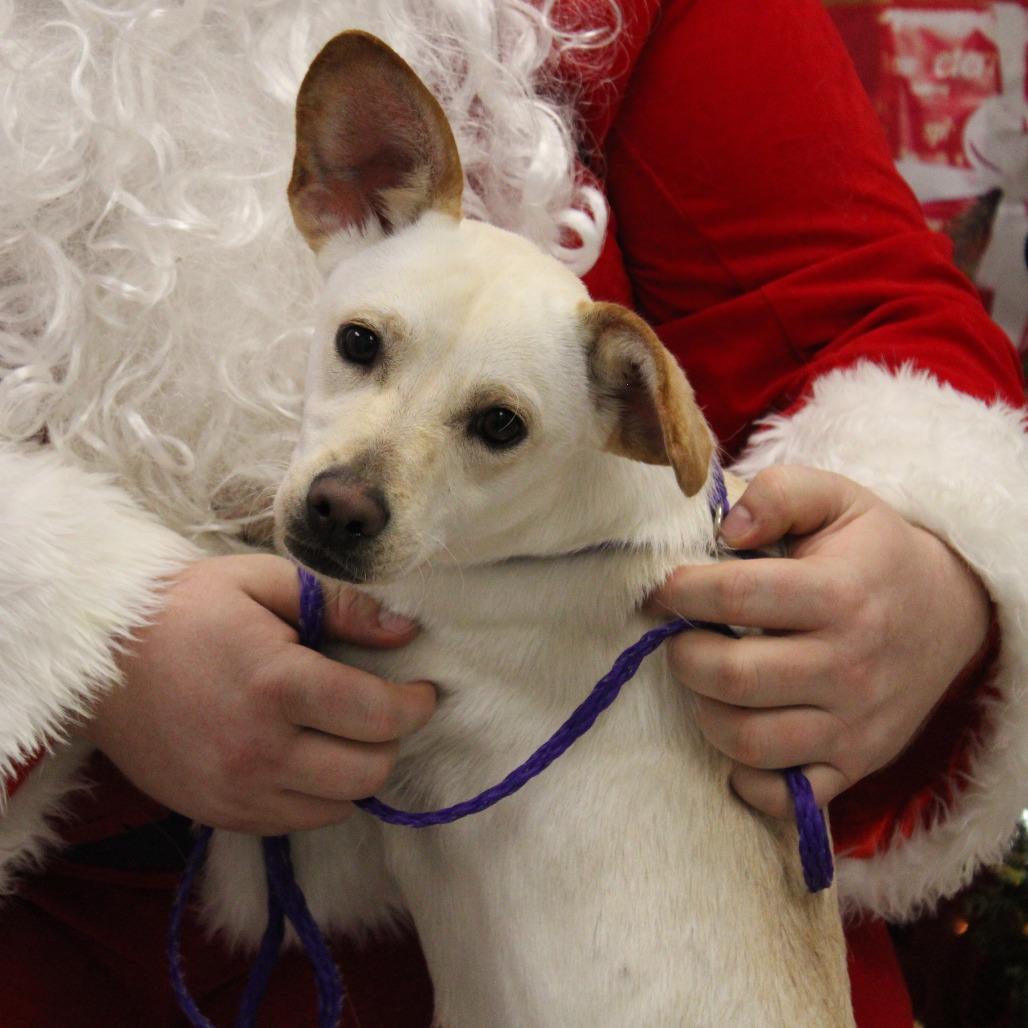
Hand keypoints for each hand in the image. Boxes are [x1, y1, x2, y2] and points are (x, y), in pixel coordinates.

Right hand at [83, 554, 434, 834]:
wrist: (99, 658)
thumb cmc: (188, 607)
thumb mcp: (267, 581)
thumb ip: (344, 605)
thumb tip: (405, 632)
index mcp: (277, 683)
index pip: (379, 716)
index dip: (415, 704)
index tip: (422, 689)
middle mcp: (259, 749)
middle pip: (368, 772)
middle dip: (390, 740)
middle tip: (382, 710)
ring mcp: (235, 790)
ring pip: (338, 808)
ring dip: (355, 773)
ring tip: (343, 733)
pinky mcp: (216, 814)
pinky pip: (294, 823)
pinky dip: (316, 796)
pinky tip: (304, 756)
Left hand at [649, 466, 989, 817]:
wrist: (949, 615)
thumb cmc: (873, 554)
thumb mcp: (836, 500)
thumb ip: (779, 494)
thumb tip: (728, 527)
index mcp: (840, 595)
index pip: (734, 597)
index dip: (680, 590)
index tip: (665, 588)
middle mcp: (850, 667)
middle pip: (730, 676)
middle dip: (682, 653)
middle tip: (679, 636)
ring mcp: (854, 726)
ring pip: (746, 741)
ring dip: (703, 710)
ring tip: (706, 679)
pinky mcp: (854, 766)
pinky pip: (784, 797)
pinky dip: (745, 778)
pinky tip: (736, 733)